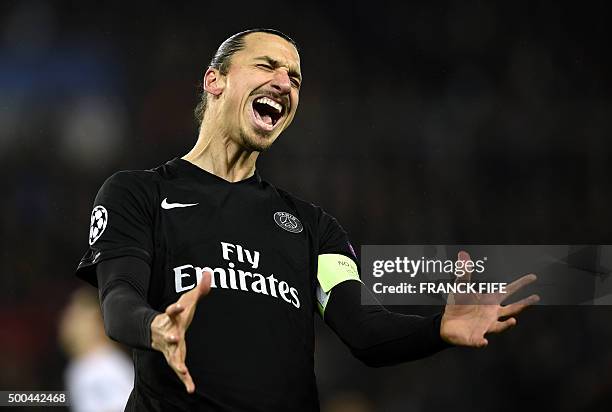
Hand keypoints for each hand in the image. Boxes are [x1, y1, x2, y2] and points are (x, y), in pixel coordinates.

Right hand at [150, 271, 211, 392]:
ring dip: (177, 363)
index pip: (172, 311)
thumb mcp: (187, 300)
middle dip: (170, 336)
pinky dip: (185, 379)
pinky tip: (191, 388)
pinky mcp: (173, 358)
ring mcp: (169, 348)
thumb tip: (209, 272)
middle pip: (168, 335)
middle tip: (174, 338)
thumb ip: (199, 289)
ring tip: (182, 370)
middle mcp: (168, 333)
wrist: (154, 331)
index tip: (179, 305)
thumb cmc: (176, 315)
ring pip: (171, 356)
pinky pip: (179, 371)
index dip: (175, 308)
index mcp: (172, 319)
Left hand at [440, 251, 538, 346]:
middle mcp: (492, 314)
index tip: (533, 277)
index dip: (520, 284)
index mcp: (490, 301)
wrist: (446, 324)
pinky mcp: (474, 337)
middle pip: (512, 309)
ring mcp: (485, 326)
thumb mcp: (460, 287)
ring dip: (507, 325)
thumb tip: (463, 253)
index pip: (508, 290)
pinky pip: (479, 341)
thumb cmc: (457, 305)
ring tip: (513, 321)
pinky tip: (484, 342)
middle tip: (536, 297)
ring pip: (500, 327)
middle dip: (524, 304)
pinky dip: (481, 342)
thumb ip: (463, 273)